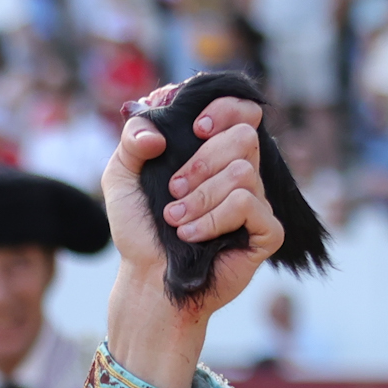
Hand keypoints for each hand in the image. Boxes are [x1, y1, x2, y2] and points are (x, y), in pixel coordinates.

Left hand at [101, 83, 282, 387]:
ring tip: (175, 220)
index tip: (196, 128)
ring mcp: (258, 201)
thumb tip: (157, 133)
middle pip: (243, 137)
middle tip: (173, 191)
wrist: (147, 277)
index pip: (243, 111)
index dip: (225, 109)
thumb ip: (131, 140)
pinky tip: (192, 235)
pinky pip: (248, 205)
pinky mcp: (267, 231)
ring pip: (243, 172)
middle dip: (200, 163)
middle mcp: (242, 173)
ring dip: (200, 197)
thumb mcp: (121, 178)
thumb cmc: (139, 229)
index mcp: (215, 153)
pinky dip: (213, 219)